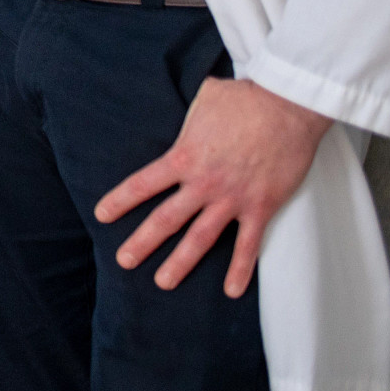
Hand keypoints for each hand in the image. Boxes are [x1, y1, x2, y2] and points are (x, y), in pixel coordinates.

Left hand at [96, 76, 331, 296]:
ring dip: (181, 263)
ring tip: (162, 282)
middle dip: (142, 242)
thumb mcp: (204, 99)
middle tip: (123, 261)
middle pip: (165, 219)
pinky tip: (232, 291)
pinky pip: (249, 245)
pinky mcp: (261, 207)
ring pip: (200, 239)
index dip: (120, 201)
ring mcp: (232, 199)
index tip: (101, 215)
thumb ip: (191, 115)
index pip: (142, 184)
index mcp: (183, 157)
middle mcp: (203, 183)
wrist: (288, 106)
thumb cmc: (245, 99)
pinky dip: (241, 270)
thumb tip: (190, 111)